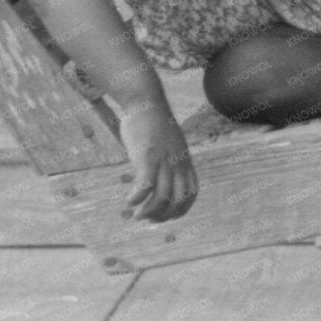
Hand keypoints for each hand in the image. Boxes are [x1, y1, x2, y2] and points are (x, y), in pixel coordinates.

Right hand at [115, 99, 196, 222]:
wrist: (145, 101)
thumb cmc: (152, 123)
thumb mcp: (167, 144)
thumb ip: (166, 160)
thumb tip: (157, 177)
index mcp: (184, 160)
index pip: (191, 193)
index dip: (180, 209)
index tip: (165, 216)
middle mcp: (177, 163)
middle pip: (178, 200)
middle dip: (165, 215)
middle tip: (148, 219)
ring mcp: (164, 160)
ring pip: (162, 197)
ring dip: (148, 212)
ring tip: (136, 216)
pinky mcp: (147, 156)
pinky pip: (145, 186)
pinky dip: (137, 198)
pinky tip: (129, 201)